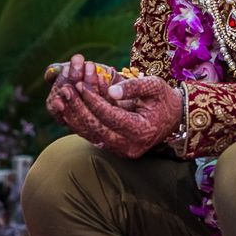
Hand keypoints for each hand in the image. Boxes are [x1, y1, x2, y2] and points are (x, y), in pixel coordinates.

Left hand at [47, 56, 180, 156]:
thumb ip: (134, 86)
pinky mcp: (114, 148)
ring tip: (63, 96)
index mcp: (142, 131)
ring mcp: (121, 150)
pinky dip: (79, 121)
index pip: (111, 116)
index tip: (80, 84)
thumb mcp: (154, 86)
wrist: (173, 118)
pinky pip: (92, 135)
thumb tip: (110, 90)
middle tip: (65, 89)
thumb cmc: (163, 99)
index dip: (94, 100)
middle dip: (78, 108)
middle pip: (96, 128)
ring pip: (90, 134)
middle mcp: (130, 146)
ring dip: (74, 115)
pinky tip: (68, 107)